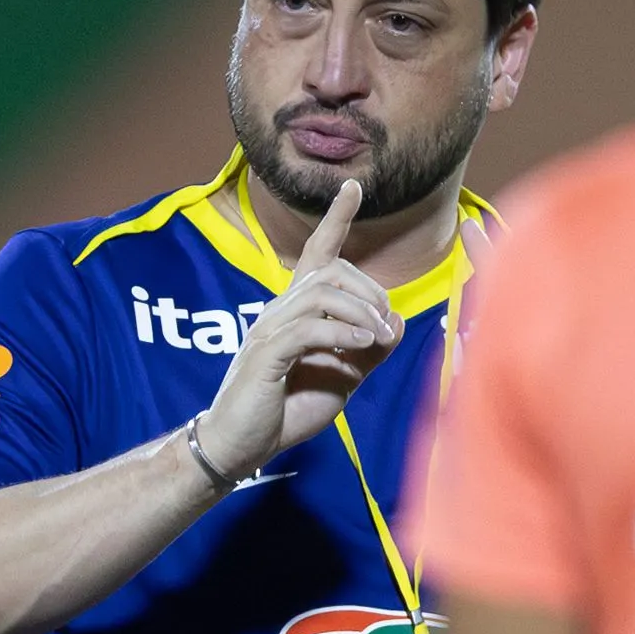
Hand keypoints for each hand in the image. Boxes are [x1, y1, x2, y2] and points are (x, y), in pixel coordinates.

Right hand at [195, 180, 400, 478]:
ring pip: (321, 294)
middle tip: (385, 327)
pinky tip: (362, 345)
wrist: (240, 446)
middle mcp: (278, 311)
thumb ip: (368, 349)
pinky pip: (308, 328)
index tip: (352, 187)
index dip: (335, 219)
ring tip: (377, 339)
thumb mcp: (343, 376)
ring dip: (360, 312)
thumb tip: (394, 320)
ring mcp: (268, 330)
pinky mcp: (265, 355)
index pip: (316, 254)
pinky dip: (342, 332)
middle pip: (330, 272)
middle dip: (368, 291)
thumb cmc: (287, 410)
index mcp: (295, 312)